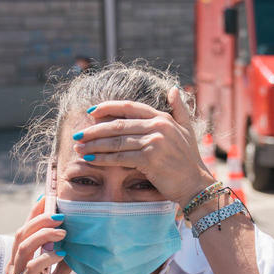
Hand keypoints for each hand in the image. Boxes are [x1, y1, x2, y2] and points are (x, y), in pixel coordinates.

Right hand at [6, 197, 71, 273]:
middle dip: (39, 219)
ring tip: (62, 231)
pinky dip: (47, 257)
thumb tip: (75, 251)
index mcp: (20, 263)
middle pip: (21, 233)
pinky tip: (62, 254)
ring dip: (43, 235)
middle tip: (60, 216)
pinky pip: (33, 267)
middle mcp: (15, 267)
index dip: (34, 214)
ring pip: (23, 246)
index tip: (47, 199)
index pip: (24, 232)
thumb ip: (60, 268)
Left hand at [71, 87, 213, 205]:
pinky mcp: (150, 158)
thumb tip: (173, 89)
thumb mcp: (186, 129)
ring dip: (94, 144)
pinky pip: (120, 157)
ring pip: (116, 141)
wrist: (195, 184)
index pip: (130, 107)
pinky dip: (103, 158)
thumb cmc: (188, 159)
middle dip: (95, 130)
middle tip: (78, 134)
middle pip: (118, 124)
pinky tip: (90, 159)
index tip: (91, 111)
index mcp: (163, 117)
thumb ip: (179, 109)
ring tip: (78, 147)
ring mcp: (154, 142)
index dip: (108, 108)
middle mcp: (158, 126)